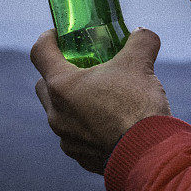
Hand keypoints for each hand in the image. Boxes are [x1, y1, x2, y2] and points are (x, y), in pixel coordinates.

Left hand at [31, 28, 170, 174]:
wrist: (150, 154)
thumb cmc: (137, 106)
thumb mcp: (140, 63)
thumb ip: (139, 41)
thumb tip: (142, 33)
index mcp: (62, 85)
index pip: (40, 52)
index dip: (48, 38)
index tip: (59, 35)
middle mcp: (56, 113)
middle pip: (44, 84)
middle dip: (58, 73)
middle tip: (83, 67)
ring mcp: (66, 138)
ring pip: (60, 113)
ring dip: (74, 102)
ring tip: (101, 97)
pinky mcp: (80, 157)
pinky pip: (76, 136)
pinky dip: (87, 126)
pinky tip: (110, 123)